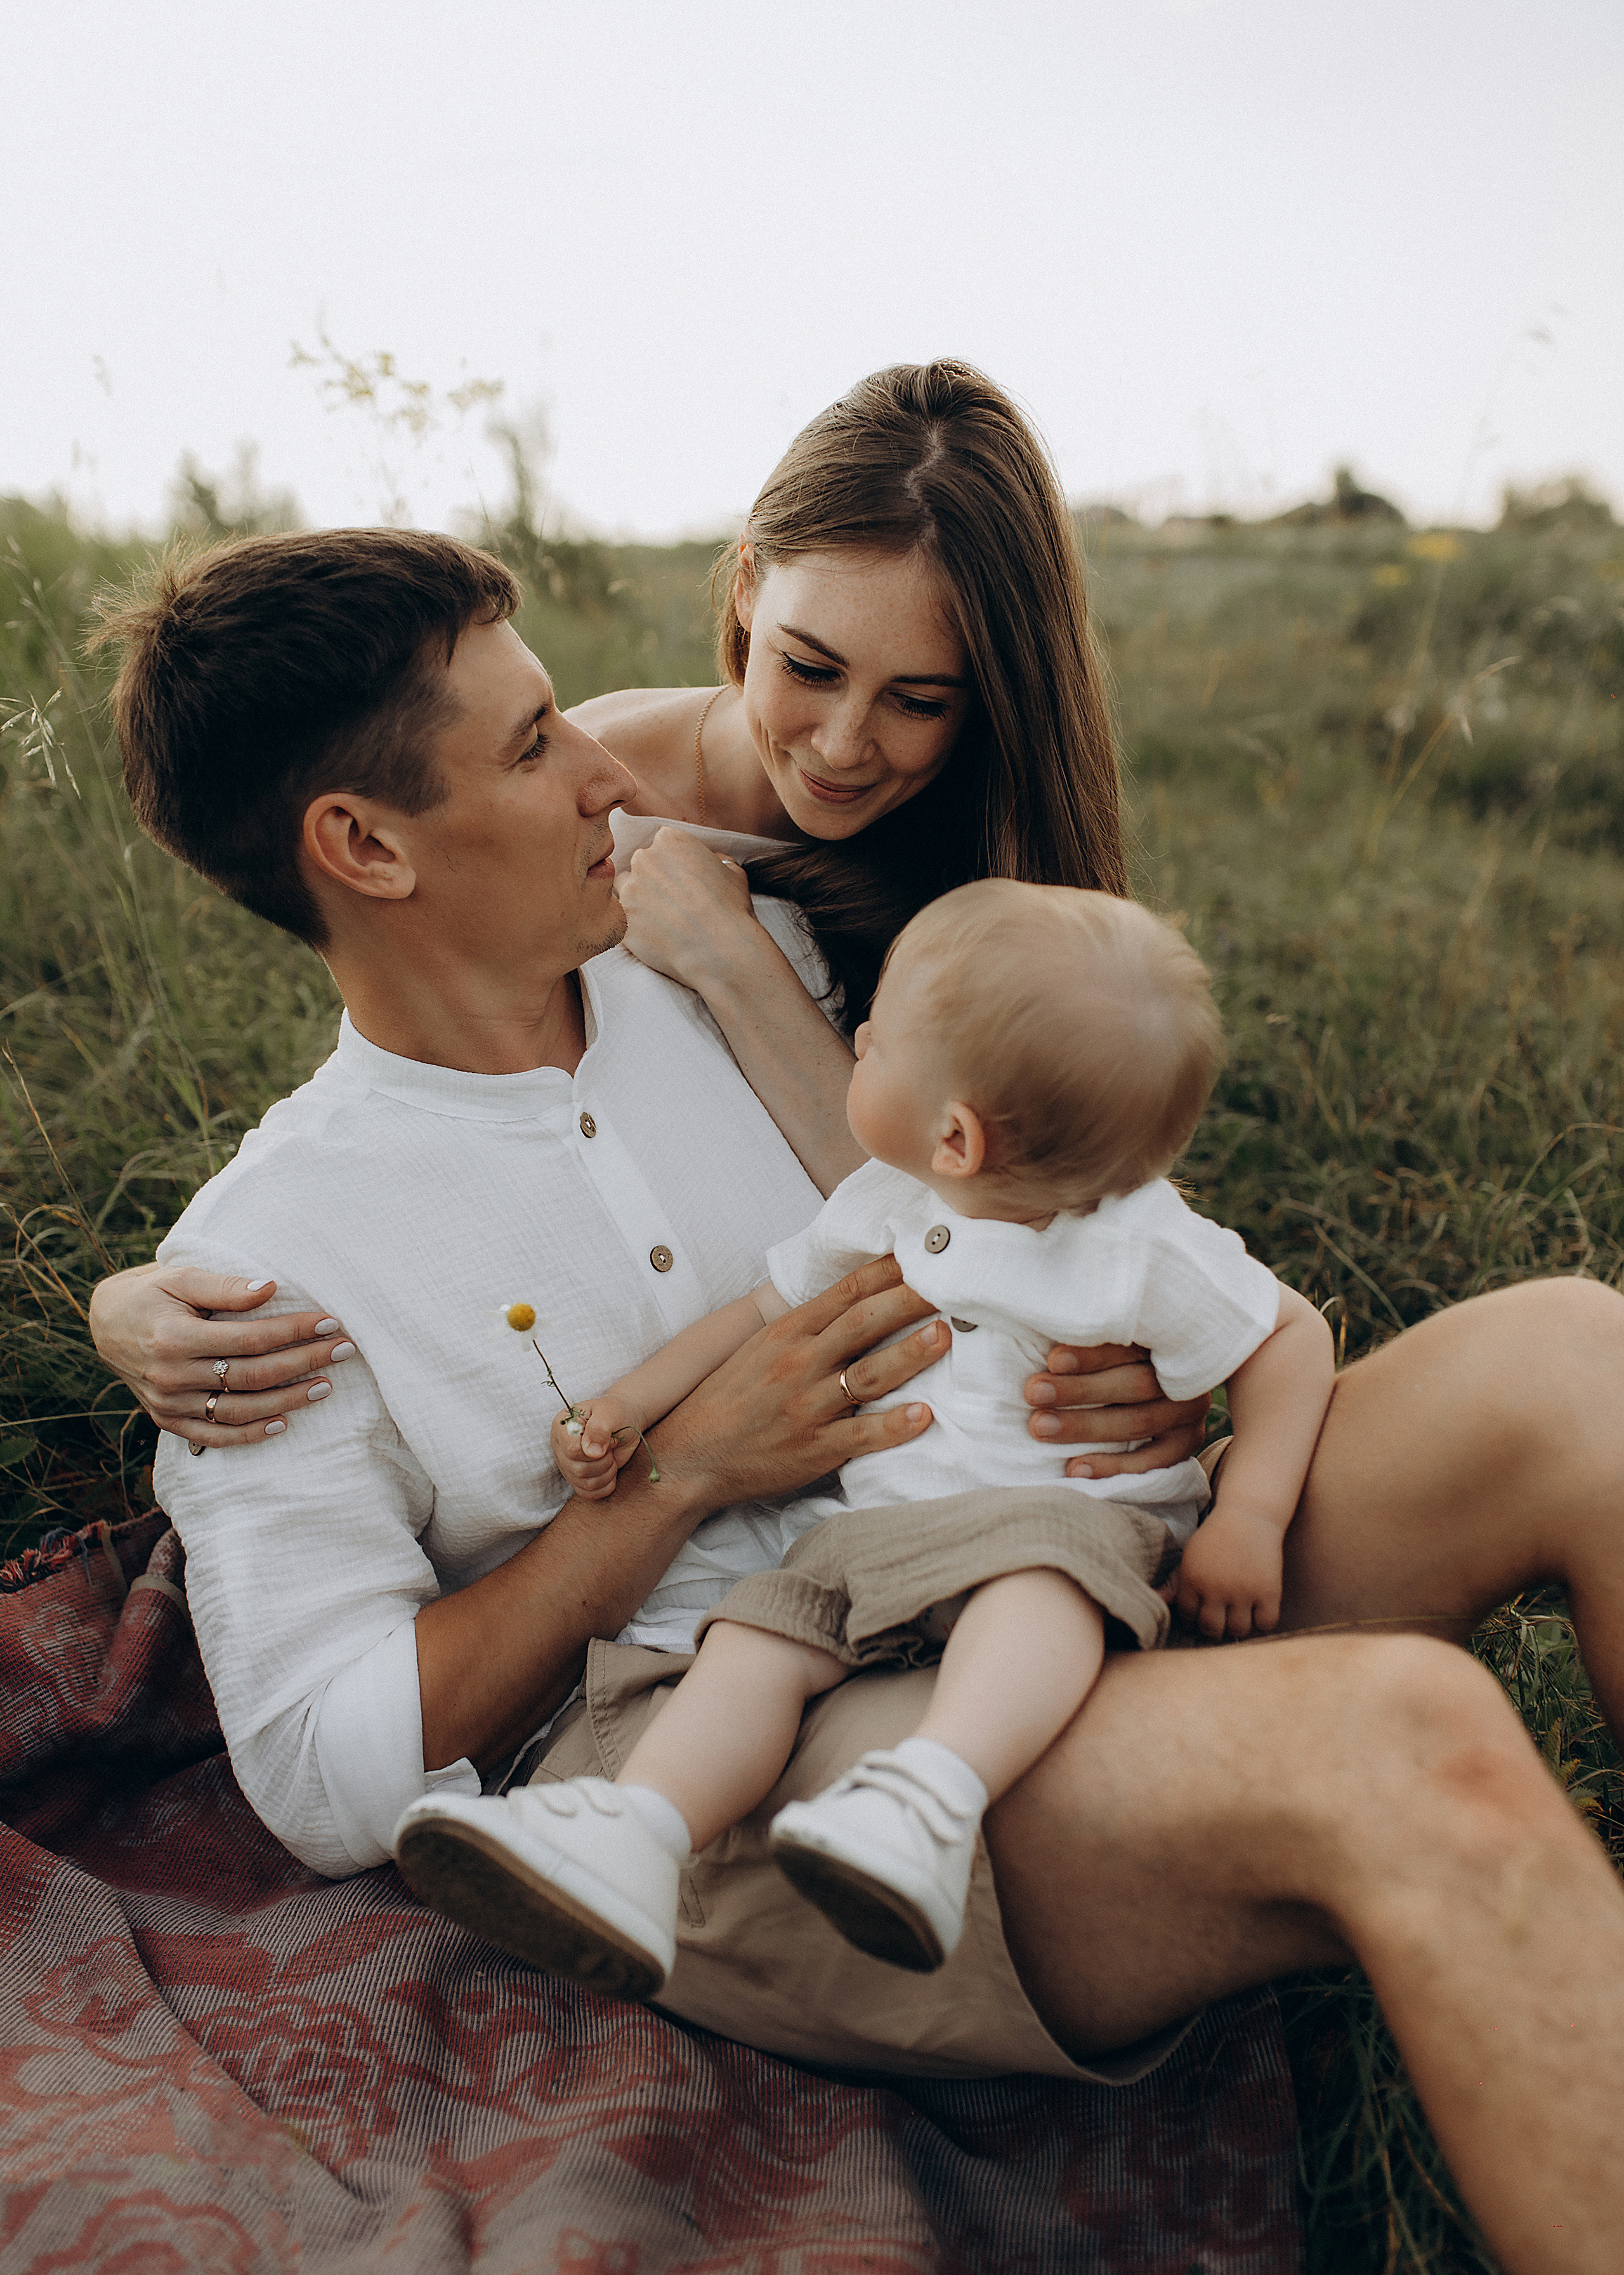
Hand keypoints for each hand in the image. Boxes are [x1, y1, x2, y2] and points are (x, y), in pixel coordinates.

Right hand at [88, 1262, 358, 1446]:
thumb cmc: (152, 1293)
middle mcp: (171, 1375)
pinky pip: (214, 1435)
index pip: (249, 1339)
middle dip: (304, 1363)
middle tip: (344, 1350)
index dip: (293, 1331)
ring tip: (326, 1386)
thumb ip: (225, 1285)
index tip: (330, 1322)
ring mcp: (169, 1402)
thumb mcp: (181, 1277)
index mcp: (174, 1337)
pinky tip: (284, 1422)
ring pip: (240, 1410)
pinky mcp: (168, 1419)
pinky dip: (250, 1434)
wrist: (106, 1324)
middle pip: (252, 1375)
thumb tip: (271, 1288)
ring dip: (289, 1400)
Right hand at [550, 1394, 646, 1500]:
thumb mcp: (610, 1413)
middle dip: (603, 1462)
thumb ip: (599, 1428)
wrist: (624, 1420)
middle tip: (611, 1448)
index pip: (572, 1451)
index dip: (593, 1451)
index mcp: (563, 1426)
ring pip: (585, 1484)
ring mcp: (567, 1465)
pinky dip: (605, 1486)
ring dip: (606, 1474)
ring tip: (611, 1458)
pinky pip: (589, 1493)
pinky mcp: (578, 1479)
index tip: (607, 1441)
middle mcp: (560, 1447)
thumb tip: (592, 1452)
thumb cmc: (616, 1413)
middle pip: (578, 1470)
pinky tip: (610, 1471)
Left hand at [617, 826, 757, 993]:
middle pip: (642, 864)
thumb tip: (715, 859)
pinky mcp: (623, 918)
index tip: (682, 878)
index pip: (663, 843)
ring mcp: (629, 889)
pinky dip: (636, 923)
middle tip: (673, 900)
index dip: (673, 862)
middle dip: (654, 878)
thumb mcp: (734, 874)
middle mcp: (644, 859)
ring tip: (662, 917)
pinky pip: (624, 916)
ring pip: (626, 888)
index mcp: (670, 840)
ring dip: (639, 898)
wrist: (718, 948)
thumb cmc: (730, 909)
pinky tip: (655, 934)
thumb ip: (719, 860)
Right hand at [646, 1254, 943, 1510]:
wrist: (687, 1456)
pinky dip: (893, 1426)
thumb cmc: (726, 1400)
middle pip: (864, 1322)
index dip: (888, 1271)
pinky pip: (861, 1437)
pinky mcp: (813, 1450)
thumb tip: (852, 1302)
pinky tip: (924, 1416)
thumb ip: (804, 1327)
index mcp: (787, 1333)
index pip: (846, 1292)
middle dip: (910, 1300)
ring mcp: (807, 1407)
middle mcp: (799, 1363)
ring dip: (910, 1353)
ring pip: (868, 1374)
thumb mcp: (757, 1349)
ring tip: (945, 1334)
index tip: (923, 1254)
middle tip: (952, 1283)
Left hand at [1024, 1342, 1210, 1477]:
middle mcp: (1181, 1374)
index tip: (1052, 1360)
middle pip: (1135, 1384)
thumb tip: (1044, 1331)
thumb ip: (1089, 1337)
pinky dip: (1112, 1466)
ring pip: (1138, 1422)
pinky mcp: (1186, 1444)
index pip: (1130, 1345)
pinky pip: (1151, 1462)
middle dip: (1080, 1390)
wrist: (1147, 1395)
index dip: (1092, 1354)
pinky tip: (1074, 1468)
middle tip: (1034, 1393)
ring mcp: (1187, 1412)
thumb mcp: (1107, 1341)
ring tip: (1041, 1427)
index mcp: (1164, 1339)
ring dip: (1086, 1426)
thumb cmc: (1107, 1359)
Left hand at [1174, 1504, 1286, 1639]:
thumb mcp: (1190, 1555)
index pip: (1188, 1616)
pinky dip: (1262, 1621)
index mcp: (1192, 1579)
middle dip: (1212, 1630)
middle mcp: (1216, 1588)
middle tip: (1218, 1621)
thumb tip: (1158, 1600)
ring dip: (1237, 1626)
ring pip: (1238, 1630)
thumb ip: (1175, 1581)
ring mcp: (1243, 1591)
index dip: (1192, 1620)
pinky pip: (1265, 1623)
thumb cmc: (1216, 1537)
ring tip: (1236, 1616)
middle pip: (1211, 1629)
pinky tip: (1257, 1610)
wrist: (1248, 1516)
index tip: (1199, 1617)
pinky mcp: (1269, 1591)